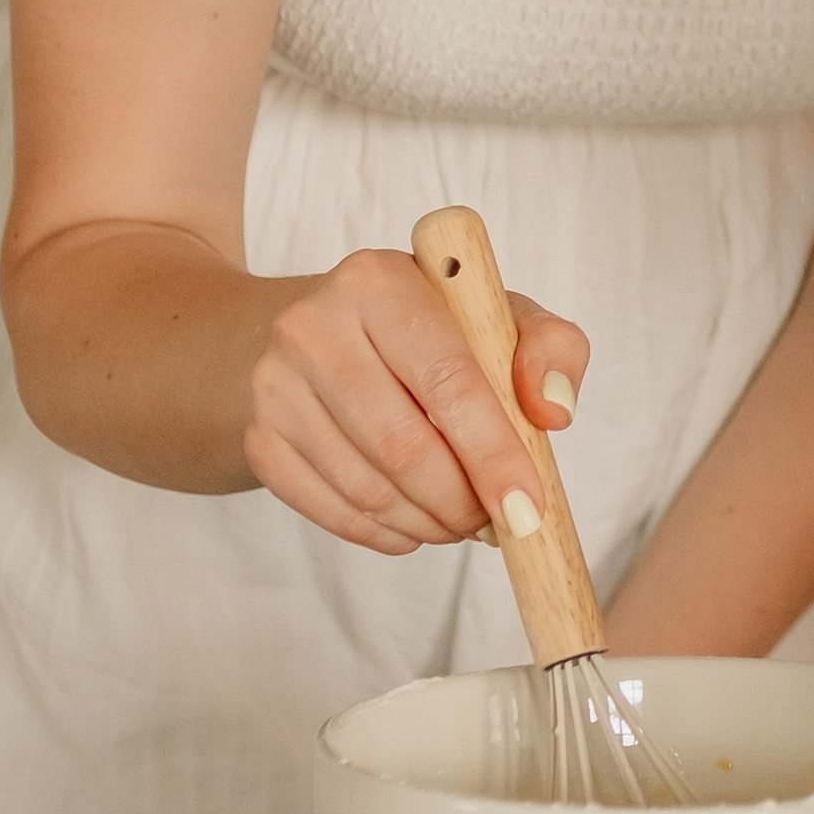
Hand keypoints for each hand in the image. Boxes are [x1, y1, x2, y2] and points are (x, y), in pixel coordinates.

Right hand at [242, 249, 584, 555]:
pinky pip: (332, 512)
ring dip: (428, 523)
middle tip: (494, 521)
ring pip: (369, 488)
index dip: (494, 453)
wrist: (311, 339)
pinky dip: (385, 533)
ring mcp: (274, 385)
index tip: (528, 507)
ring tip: (458, 521)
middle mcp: (313, 326)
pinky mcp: (259, 439)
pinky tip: (412, 524)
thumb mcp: (492, 316)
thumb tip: (553, 410)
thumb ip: (548, 348)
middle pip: (404, 446)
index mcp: (380, 281)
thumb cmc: (421, 330)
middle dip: (461, 502)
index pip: (448, 380)